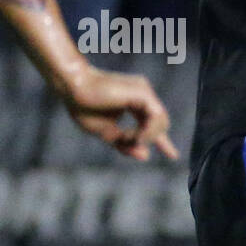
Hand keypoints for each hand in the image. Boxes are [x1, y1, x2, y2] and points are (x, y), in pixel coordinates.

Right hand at [61, 67, 178, 160]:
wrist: (73, 89)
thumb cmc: (83, 107)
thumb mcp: (106, 132)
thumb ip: (125, 143)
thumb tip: (145, 156)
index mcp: (135, 103)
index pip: (153, 123)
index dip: (163, 141)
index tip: (173, 155)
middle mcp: (143, 95)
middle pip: (159, 125)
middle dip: (146, 139)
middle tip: (126, 140)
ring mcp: (144, 91)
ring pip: (161, 122)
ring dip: (146, 136)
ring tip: (127, 137)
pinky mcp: (143, 92)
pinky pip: (156, 117)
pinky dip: (148, 131)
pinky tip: (137, 135)